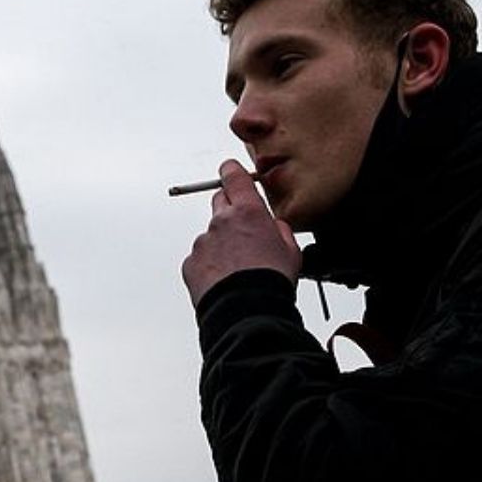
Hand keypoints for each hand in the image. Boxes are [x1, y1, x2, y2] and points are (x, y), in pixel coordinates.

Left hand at [182, 160, 300, 305]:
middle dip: (230, 210)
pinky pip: (199, 258)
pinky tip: (224, 280)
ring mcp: (203, 242)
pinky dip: (209, 265)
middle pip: (220, 202)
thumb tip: (274, 226)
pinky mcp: (190, 262)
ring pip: (211, 235)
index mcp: (248, 212)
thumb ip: (280, 230)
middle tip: (243, 230)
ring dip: (221, 244)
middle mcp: (221, 222)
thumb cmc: (270, 282)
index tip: (230, 171)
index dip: (231, 172)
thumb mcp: (291, 251)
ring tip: (237, 268)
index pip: (233, 177)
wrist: (247, 311)